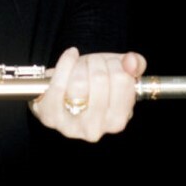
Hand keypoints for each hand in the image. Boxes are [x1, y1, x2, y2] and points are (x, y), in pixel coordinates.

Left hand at [29, 47, 146, 141]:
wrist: (65, 91)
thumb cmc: (94, 82)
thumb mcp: (118, 72)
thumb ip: (135, 64)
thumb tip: (131, 61)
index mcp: (117, 121)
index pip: (123, 81)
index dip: (116, 64)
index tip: (110, 62)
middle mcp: (95, 129)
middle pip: (99, 79)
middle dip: (96, 62)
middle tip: (93, 62)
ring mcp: (71, 126)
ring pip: (79, 83)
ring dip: (80, 64)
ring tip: (80, 64)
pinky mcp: (50, 117)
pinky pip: (57, 86)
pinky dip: (64, 63)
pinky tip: (71, 56)